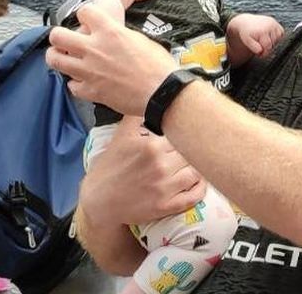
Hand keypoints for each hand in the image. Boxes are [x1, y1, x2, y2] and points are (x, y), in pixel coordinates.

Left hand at [48, 0, 172, 113]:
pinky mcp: (90, 91)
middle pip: (58, 36)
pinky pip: (71, 85)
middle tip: (63, 39)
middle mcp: (94, 48)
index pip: (83, 11)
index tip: (86, 19)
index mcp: (109, 31)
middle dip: (57, 36)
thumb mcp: (138, 38)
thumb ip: (118, 34)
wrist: (160, 91)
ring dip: (57, 57)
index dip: (84, 13)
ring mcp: (89, 71)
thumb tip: (111, 35)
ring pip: (55, 60)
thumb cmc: (156, 63)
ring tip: (63, 57)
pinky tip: (82, 81)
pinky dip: (75, 82)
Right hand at [80, 117, 206, 228]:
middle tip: (194, 147)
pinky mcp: (166, 207)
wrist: (99, 200)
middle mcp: (161, 166)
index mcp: (152, 146)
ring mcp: (164, 188)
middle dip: (191, 149)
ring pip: (196, 172)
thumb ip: (137, 115)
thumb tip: (149, 95)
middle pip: (190, 152)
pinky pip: (194, 196)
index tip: (188, 131)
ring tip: (195, 163)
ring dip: (198, 167)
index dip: (185, 132)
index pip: (182, 134)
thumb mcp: (122, 135)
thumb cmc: (111, 166)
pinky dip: (201, 188)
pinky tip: (199, 181)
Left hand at [229, 13, 284, 57]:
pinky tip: (270, 36)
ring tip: (265, 40)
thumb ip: (254, 48)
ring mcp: (273, 23)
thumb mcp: (247, 41)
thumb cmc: (247, 32)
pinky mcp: (275, 21)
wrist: (246, 22)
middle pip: (274, 43)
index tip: (260, 54)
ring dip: (273, 41)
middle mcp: (269, 25)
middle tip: (261, 46)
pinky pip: (281, 32)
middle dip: (268, 47)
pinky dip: (277, 36)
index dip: (264, 52)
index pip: (268, 46)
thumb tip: (261, 51)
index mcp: (263, 31)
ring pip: (278, 38)